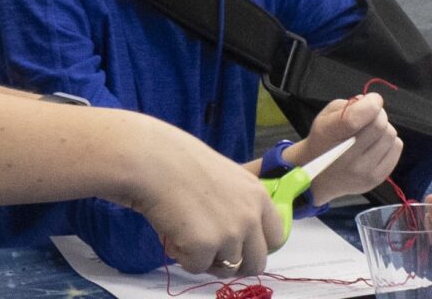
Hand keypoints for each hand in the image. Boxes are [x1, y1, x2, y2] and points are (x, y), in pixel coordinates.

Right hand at [126, 129, 283, 277]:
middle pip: (257, 263)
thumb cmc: (182, 164)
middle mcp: (250, 216)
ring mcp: (230, 234)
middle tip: (213, 256)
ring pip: (224, 267)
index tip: (243, 249)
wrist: (155, 162)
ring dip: (204, 257)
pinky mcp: (205, 248)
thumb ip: (239, 205)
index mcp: (258, 196)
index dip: (259, 247)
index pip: (276, 237)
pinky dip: (182, 256)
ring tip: (185, 230)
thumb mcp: (227, 179)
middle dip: (236, 266)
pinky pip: (196, 267)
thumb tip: (241, 235)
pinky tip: (173, 232)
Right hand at [288, 94, 403, 204]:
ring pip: (390, 135)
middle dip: (378, 114)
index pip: (355, 118)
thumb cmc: (324, 140)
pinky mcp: (376, 179)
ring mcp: (362, 171)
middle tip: (371, 116)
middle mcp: (346, 158)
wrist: (318, 178)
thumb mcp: (326, 116)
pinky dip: (389, 142)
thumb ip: (349, 105)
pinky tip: (376, 144)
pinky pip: (396, 148)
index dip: (370, 104)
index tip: (372, 100)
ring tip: (371, 133)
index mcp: (329, 135)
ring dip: (384, 128)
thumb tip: (373, 103)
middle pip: (379, 125)